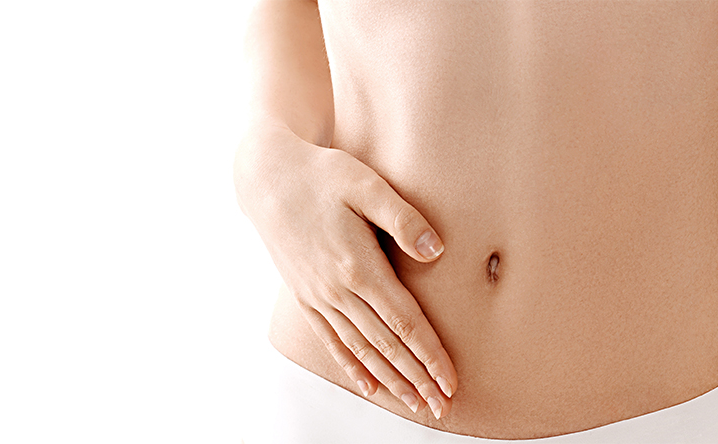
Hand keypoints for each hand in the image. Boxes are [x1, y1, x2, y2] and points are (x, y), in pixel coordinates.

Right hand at [235, 123, 457, 418]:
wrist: (267, 178)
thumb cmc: (321, 175)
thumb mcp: (366, 184)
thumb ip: (403, 218)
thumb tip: (436, 250)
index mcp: (358, 265)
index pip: (403, 321)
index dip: (429, 354)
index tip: (450, 380)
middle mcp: (337, 289)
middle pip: (386, 344)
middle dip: (416, 377)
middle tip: (442, 405)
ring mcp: (318, 296)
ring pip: (361, 349)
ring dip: (390, 379)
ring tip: (414, 402)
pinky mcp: (305, 295)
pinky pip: (331, 340)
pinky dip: (352, 366)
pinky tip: (369, 385)